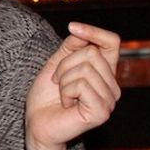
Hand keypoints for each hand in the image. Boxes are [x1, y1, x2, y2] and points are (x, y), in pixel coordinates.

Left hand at [23, 23, 119, 149]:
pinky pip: (81, 85)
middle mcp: (112, 85)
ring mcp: (109, 100)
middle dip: (65, 64)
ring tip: (62, 94)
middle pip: (91, 53)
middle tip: (58, 81)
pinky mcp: (101, 112)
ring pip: (84, 68)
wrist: (37, 123)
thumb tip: (78, 30)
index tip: (72, 27)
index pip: (112, 43)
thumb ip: (70, 47)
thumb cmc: (46, 96)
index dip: (94, 31)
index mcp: (104, 72)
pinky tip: (66, 103)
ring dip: (63, 79)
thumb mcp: (55, 64)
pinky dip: (65, 91)